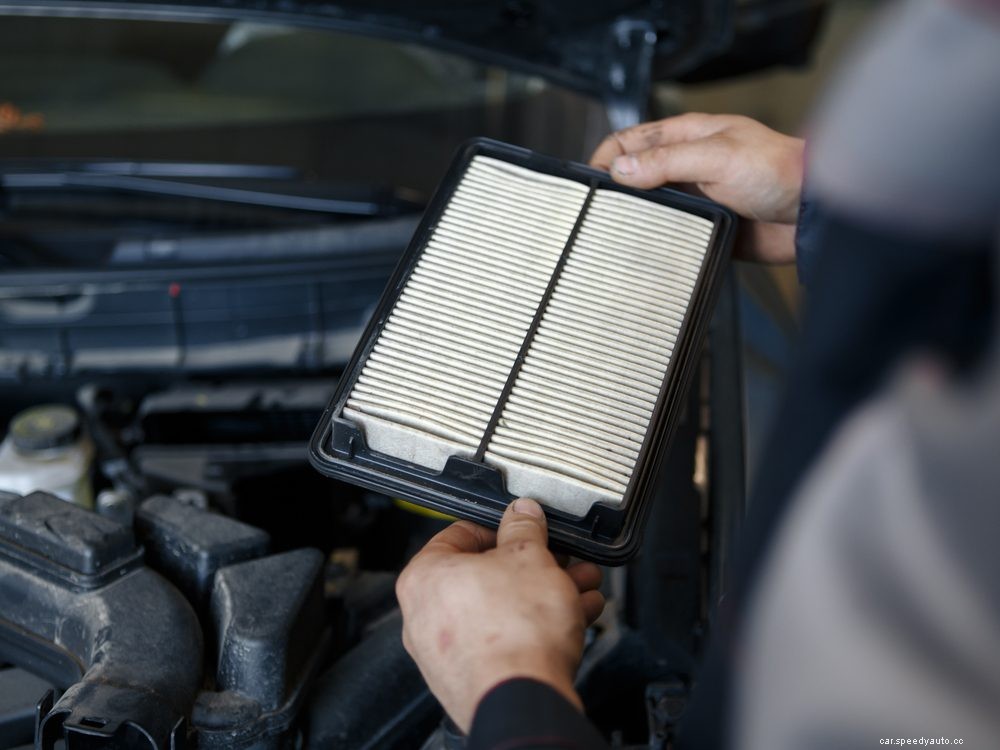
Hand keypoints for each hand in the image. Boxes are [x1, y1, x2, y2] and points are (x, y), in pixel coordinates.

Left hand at [396, 498, 604, 732]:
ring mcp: (448, 653)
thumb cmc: (514, 631)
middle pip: (487, 575)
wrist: (523, 698)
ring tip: (580, 586)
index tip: (526, 529)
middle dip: (535, 566)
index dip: (502, 527)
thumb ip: (524, 528)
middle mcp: (426, 616)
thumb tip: (522, 514)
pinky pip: (506, 640)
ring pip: (503, 609)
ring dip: (545, 594)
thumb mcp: (528, 557)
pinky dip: (538, 626)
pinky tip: (574, 615)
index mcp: (425, 577)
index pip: (460, 534)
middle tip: (561, 560)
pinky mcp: (473, 678)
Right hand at [590, 113, 804, 263]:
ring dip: (631, 219)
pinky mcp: (703, 229)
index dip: (606, 158)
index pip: (631, 141)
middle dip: (612, 191)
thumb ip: (667, 161)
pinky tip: (643, 252)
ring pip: (649, 209)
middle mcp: (687, 167)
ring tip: (612, 234)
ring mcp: (694, 199)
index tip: (590, 183)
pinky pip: (669, 237)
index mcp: (688, 137)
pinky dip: (653, 243)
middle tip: (595, 212)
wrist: (812, 215)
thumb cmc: (778, 172)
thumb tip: (620, 169)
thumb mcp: (718, 157)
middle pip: (635, 176)